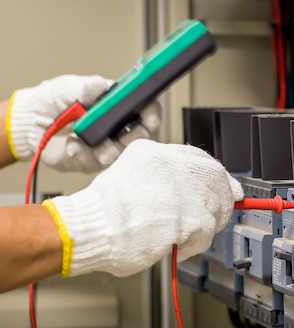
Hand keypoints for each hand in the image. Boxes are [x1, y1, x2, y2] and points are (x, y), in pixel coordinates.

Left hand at [6, 74, 160, 172]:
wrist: (29, 121)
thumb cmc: (53, 100)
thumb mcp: (71, 85)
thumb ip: (90, 86)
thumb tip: (107, 88)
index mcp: (118, 106)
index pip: (146, 110)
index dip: (152, 114)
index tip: (149, 117)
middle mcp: (116, 127)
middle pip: (141, 136)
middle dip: (132, 136)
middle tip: (120, 134)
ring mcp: (106, 146)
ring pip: (120, 154)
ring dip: (105, 148)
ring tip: (85, 139)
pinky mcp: (91, 161)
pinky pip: (95, 163)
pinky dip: (82, 154)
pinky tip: (71, 145)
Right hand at [41, 139, 243, 276]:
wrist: (87, 230)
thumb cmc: (104, 214)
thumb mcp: (132, 177)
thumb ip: (164, 180)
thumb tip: (200, 191)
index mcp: (154, 153)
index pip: (200, 158)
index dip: (219, 176)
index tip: (228, 188)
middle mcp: (170, 165)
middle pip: (216, 178)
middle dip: (222, 200)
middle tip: (215, 217)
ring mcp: (181, 190)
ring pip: (214, 208)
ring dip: (204, 226)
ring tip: (181, 235)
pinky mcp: (187, 216)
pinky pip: (206, 233)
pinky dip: (194, 244)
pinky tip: (175, 246)